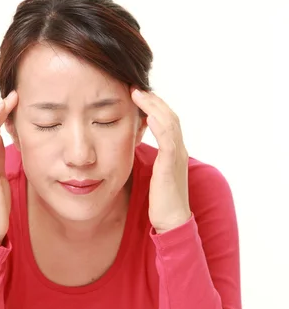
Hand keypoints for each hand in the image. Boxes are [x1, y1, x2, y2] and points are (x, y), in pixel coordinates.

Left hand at [131, 87, 190, 233]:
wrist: (172, 221)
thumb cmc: (159, 200)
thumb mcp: (151, 173)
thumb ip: (146, 157)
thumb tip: (130, 145)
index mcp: (173, 150)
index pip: (165, 120)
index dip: (152, 105)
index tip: (135, 93)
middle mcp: (178, 150)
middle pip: (169, 115)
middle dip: (152, 100)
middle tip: (134, 87)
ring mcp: (177, 157)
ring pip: (170, 123)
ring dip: (154, 106)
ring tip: (138, 94)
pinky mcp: (171, 167)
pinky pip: (169, 141)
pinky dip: (160, 126)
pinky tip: (149, 116)